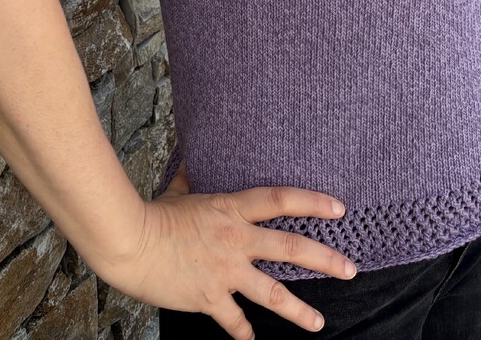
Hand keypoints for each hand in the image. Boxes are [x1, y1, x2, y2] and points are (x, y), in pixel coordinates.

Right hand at [96, 161, 356, 338]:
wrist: (129, 243)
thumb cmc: (152, 215)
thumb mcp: (179, 191)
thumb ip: (193, 178)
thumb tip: (193, 158)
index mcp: (231, 210)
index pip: (281, 201)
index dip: (313, 202)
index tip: (340, 209)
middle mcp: (235, 240)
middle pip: (291, 248)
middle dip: (325, 259)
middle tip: (351, 269)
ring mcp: (225, 271)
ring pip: (272, 293)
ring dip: (299, 311)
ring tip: (319, 323)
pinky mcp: (209, 297)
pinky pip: (234, 320)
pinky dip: (243, 332)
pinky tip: (251, 339)